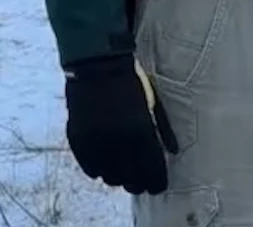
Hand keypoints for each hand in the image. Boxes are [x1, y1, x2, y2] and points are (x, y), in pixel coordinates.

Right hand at [63, 55, 178, 194]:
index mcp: (142, 133)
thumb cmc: (129, 83)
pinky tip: (101, 166)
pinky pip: (89, 167)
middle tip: (139, 183)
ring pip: (109, 177)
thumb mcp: (153, 103)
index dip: (156, 184)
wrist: (96, 65)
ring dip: (116, 177)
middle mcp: (120, 142)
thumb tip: (174, 152)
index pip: (152, 172)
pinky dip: (96, 170)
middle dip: (137, 184)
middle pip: (131, 181)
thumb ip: (163, 130)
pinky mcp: (79, 139)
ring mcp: (97, 142)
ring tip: (119, 172)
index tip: (156, 187)